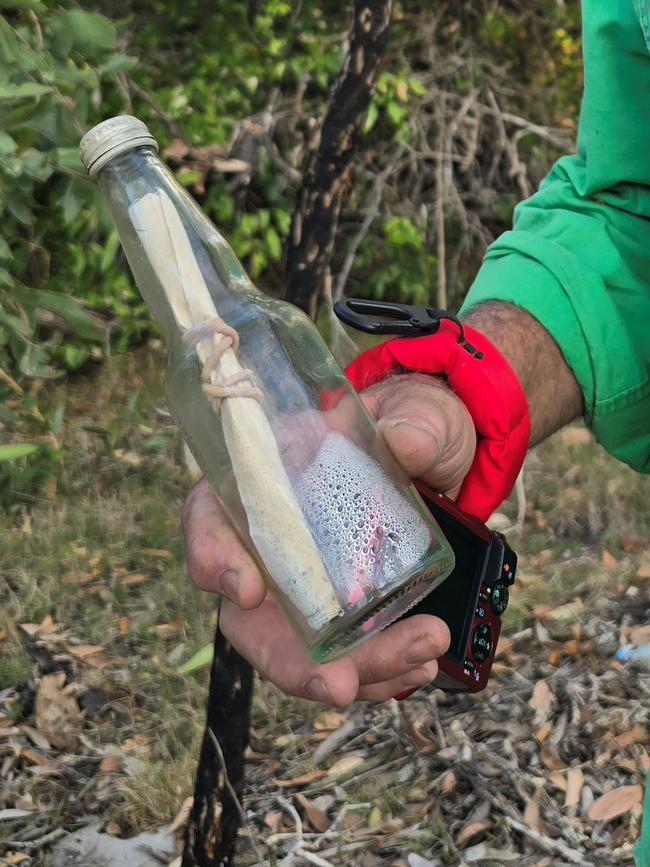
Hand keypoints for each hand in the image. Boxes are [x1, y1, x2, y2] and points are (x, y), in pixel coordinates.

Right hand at [182, 373, 475, 704]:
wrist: (441, 457)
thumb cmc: (409, 425)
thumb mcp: (416, 413)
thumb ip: (415, 422)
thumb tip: (406, 441)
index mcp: (265, 478)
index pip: (210, 519)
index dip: (215, 559)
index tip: (251, 591)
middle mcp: (271, 542)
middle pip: (250, 617)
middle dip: (293, 663)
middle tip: (341, 686)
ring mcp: (304, 584)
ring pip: (301, 649)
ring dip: (357, 670)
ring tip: (419, 662)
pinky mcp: (343, 610)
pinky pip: (344, 655)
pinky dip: (379, 671)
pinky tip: (420, 667)